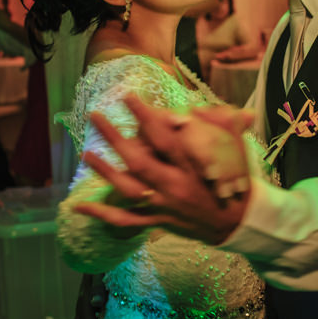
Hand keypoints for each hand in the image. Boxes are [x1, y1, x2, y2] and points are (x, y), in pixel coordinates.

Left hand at [75, 97, 253, 243]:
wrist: (239, 222)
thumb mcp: (237, 150)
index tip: (128, 97)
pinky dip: (102, 216)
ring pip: (129, 191)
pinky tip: (78, 207)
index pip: (166, 138)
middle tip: (95, 116)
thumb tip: (233, 107)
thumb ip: (229, 125)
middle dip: (115, 138)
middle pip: (140, 162)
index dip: (146, 117)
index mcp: (193, 165)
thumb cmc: (236, 180)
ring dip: (105, 172)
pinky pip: (126, 221)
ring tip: (86, 154)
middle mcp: (176, 185)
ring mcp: (164, 205)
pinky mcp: (158, 221)